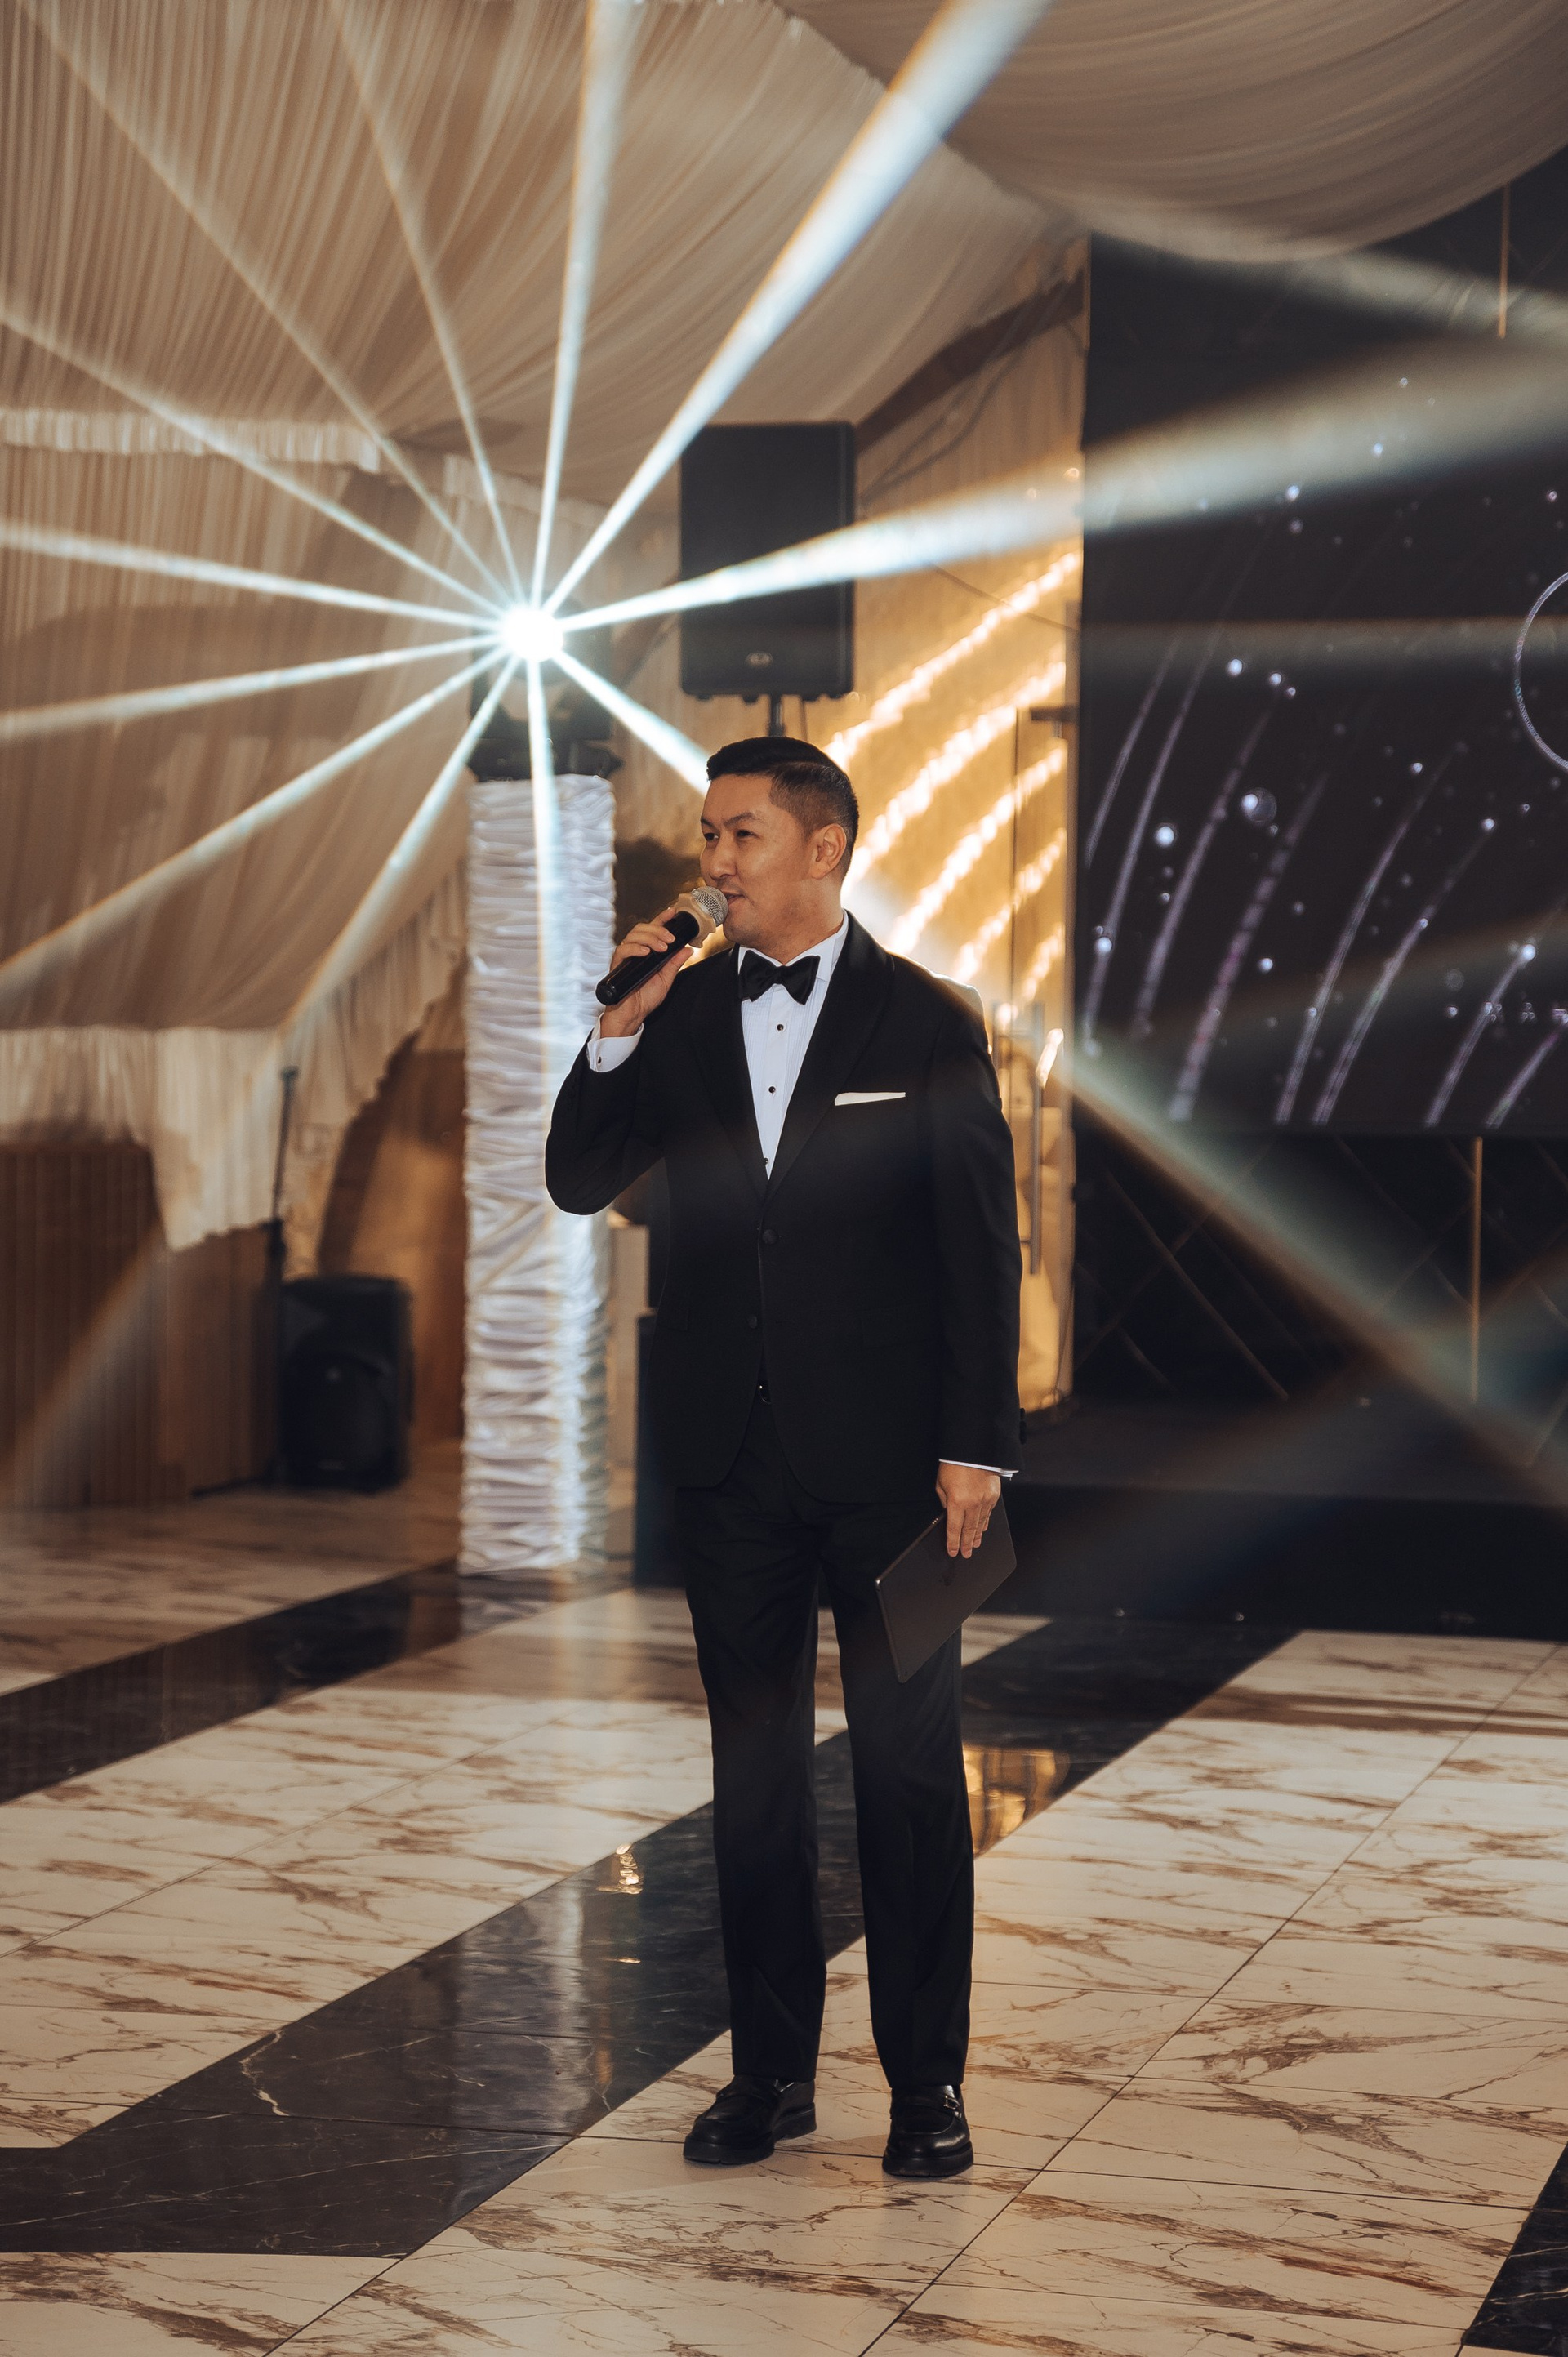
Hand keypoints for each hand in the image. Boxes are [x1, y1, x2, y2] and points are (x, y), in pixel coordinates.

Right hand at [599, 906, 694, 1035]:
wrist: (632, 1014)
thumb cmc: (645, 998)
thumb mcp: (666, 979)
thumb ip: (675, 963)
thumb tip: (688, 949)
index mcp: (647, 952)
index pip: (652, 930)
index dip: (661, 919)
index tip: (673, 912)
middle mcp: (635, 951)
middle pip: (642, 928)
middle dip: (658, 929)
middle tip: (670, 939)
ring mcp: (625, 957)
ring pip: (633, 935)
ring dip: (649, 938)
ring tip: (661, 947)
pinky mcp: (618, 965)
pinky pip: (623, 950)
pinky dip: (635, 948)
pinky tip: (645, 952)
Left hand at [936, 1463, 1000, 1559]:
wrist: (974, 1449)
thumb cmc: (954, 1464)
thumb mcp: (941, 1484)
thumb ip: (945, 1501)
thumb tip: (949, 1513)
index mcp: (957, 1502)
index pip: (954, 1528)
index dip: (953, 1542)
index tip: (953, 1551)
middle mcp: (973, 1504)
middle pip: (969, 1530)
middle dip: (966, 1544)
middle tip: (966, 1554)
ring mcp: (985, 1500)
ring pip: (980, 1524)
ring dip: (976, 1536)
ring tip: (974, 1545)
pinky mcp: (994, 1495)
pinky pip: (989, 1514)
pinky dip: (985, 1523)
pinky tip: (983, 1529)